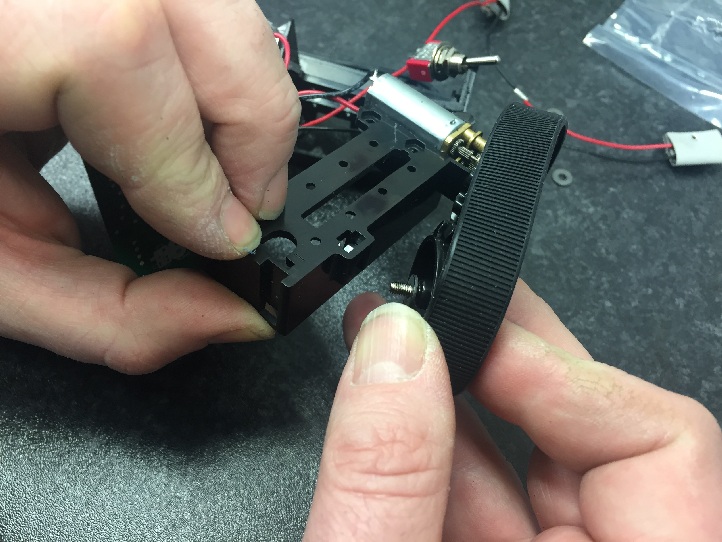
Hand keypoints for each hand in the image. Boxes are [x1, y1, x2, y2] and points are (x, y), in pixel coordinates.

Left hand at [0, 0, 298, 371]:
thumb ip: (107, 308)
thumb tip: (226, 312)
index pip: (115, 54)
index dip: (191, 163)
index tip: (225, 239)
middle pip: (201, 15)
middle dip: (253, 132)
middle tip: (242, 208)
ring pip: (218, 9)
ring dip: (240, 103)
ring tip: (214, 169)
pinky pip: (196, 13)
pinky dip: (212, 75)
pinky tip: (178, 120)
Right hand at [304, 281, 721, 539]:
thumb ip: (388, 481)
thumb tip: (393, 351)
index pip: (662, 444)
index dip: (565, 373)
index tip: (476, 338)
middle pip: (599, 442)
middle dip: (509, 360)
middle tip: (448, 302)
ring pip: (537, 470)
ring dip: (461, 399)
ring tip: (399, 340)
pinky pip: (498, 501)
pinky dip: (444, 452)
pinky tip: (396, 406)